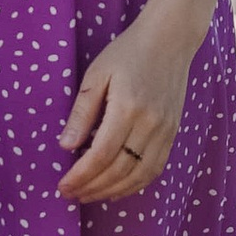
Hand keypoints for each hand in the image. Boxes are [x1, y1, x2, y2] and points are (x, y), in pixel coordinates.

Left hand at [59, 6, 199, 202]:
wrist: (170, 40)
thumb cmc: (128, 52)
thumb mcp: (97, 74)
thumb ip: (82, 112)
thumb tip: (66, 146)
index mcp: (128, 107)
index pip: (102, 154)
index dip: (81, 175)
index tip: (62, 186)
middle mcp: (151, 124)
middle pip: (120, 170)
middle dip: (92, 187)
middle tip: (71, 194)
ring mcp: (166, 131)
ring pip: (140, 176)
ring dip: (112, 191)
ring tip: (89, 195)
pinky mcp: (173, 133)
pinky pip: (155, 169)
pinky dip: (135, 185)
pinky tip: (116, 188)